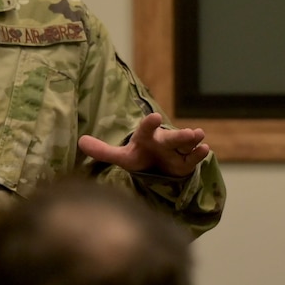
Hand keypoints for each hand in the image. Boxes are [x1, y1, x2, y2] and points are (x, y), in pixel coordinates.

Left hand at [78, 112, 210, 178]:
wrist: (156, 167)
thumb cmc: (139, 157)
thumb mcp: (121, 157)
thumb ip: (103, 151)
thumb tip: (80, 141)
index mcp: (146, 137)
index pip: (146, 129)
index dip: (150, 124)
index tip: (155, 117)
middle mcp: (163, 141)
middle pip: (171, 137)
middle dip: (180, 135)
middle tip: (190, 132)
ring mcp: (176, 150)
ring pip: (186, 144)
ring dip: (193, 140)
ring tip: (200, 136)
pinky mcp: (186, 161)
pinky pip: (193, 157)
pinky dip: (198, 154)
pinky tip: (205, 149)